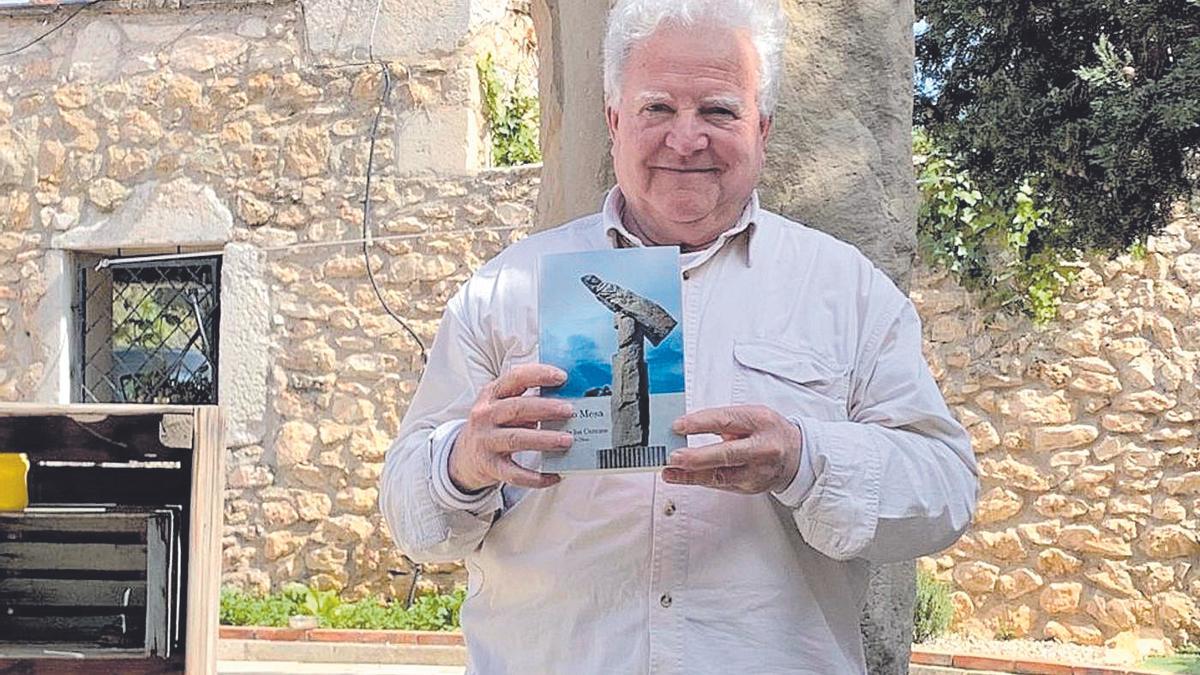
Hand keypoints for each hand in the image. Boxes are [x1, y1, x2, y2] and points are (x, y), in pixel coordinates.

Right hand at [448, 364, 574, 491]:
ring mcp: (486, 441)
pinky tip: (555, 476)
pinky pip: (516, 474)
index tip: (562, 377)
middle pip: (516, 408)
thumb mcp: (503, 406)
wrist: (464, 456)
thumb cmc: (495, 425)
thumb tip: (567, 400)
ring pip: (517, 439)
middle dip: (545, 408)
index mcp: (491, 394)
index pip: (515, 378)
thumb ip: (528, 400)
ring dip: (544, 439)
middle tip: (569, 410)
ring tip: (568, 440)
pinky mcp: (490, 467)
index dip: (538, 375)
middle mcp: (485, 415)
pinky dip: (537, 477)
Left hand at [663, 405, 801, 493]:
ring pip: (721, 475)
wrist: (796, 455)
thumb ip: (724, 420)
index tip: (678, 426)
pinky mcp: (750, 487)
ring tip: (670, 472)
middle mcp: (761, 448)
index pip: (727, 421)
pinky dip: (699, 480)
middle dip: (698, 457)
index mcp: (760, 422)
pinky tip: (682, 477)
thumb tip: (687, 427)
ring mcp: (757, 471)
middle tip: (675, 457)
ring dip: (691, 475)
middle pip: (727, 454)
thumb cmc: (769, 432)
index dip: (700, 423)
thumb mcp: (752, 416)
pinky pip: (721, 484)